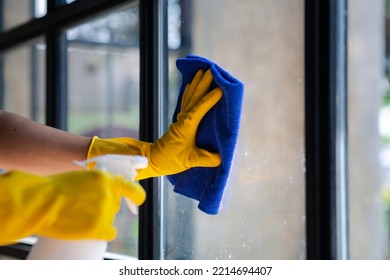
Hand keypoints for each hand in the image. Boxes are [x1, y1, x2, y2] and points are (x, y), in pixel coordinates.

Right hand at [0, 170, 144, 244]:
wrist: (39, 201)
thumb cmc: (55, 189)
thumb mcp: (82, 177)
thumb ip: (98, 184)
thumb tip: (108, 191)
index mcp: (106, 179)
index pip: (132, 189)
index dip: (136, 196)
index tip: (136, 200)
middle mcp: (109, 194)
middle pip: (115, 206)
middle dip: (103, 208)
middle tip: (83, 207)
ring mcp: (105, 211)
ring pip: (109, 219)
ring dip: (98, 219)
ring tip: (77, 216)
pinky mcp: (98, 227)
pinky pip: (109, 232)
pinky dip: (102, 232)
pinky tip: (91, 230)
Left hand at [87, 69, 222, 179]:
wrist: (154, 160)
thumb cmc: (171, 160)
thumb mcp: (189, 161)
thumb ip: (205, 159)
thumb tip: (221, 158)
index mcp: (186, 126)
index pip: (199, 109)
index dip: (209, 99)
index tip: (220, 90)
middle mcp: (183, 119)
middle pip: (194, 97)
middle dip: (203, 83)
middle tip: (211, 69)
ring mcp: (181, 118)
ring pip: (189, 96)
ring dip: (196, 83)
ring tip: (202, 70)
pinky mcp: (180, 120)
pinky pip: (186, 101)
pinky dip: (189, 91)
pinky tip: (191, 84)